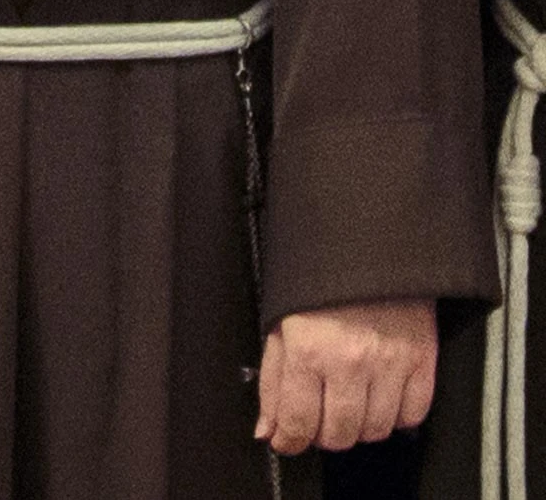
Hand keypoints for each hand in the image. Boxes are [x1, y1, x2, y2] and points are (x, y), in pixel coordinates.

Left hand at [254, 300, 436, 454]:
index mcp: (307, 352)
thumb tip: (269, 429)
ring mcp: (389, 363)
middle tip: (319, 418)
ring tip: (349, 402)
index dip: (289, 441)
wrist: (367, 249)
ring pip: (375, 430)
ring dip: (359, 426)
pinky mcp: (422, 359)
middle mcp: (349, 361)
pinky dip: (396, 415)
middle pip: (339, 435)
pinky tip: (381, 397)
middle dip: (323, 434)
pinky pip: (413, 413)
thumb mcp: (279, 328)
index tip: (287, 441)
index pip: (298, 423)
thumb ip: (272, 384)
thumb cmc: (319, 288)